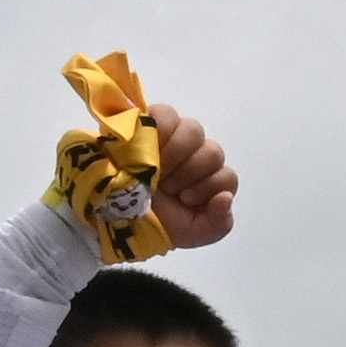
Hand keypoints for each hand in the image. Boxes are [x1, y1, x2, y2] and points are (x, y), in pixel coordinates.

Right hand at [143, 106, 238, 252]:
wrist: (118, 216)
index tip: (184, 200)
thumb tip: (226, 197)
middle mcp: (196, 155)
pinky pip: (168, 113)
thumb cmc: (157, 222)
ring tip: (156, 169)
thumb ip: (219, 223)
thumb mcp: (193, 233)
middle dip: (190, 174)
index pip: (227, 176)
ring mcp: (175, 135)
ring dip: (176, 154)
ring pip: (194, 131)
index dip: (207, 189)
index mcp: (208, 180)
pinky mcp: (152, 121)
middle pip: (214, 152)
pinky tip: (149, 149)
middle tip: (168, 187)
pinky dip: (162, 131)